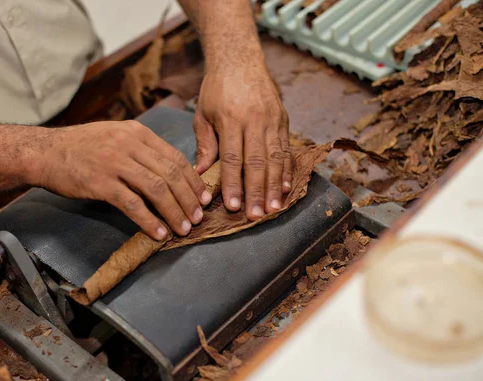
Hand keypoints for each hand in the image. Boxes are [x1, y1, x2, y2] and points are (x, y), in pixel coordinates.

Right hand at [36, 120, 210, 239]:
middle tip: (198, 217)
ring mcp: (114, 163)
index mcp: (137, 132)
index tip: (203, 197)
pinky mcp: (100, 183)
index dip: (193, 180)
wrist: (45, 152)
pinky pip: (132, 205)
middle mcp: (129, 144)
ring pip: (156, 189)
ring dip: (175, 212)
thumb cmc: (82, 147)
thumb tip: (170, 173)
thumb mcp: (116, 136)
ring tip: (184, 228)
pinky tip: (159, 233)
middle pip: (170, 174)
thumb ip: (142, 150)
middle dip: (189, 199)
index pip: (175, 157)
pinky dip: (150, 221)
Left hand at [193, 63, 291, 219]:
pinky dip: (286, 170)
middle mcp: (254, 120)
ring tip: (273, 208)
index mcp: (231, 119)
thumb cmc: (216, 88)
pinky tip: (284, 188)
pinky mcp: (283, 119)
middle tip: (256, 216)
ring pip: (275, 158)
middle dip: (256, 191)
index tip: (234, 206)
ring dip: (274, 186)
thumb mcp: (203, 113)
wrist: (240, 58)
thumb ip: (205, 144)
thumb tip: (201, 174)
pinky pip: (286, 148)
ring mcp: (272, 119)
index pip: (232, 158)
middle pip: (257, 162)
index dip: (233, 184)